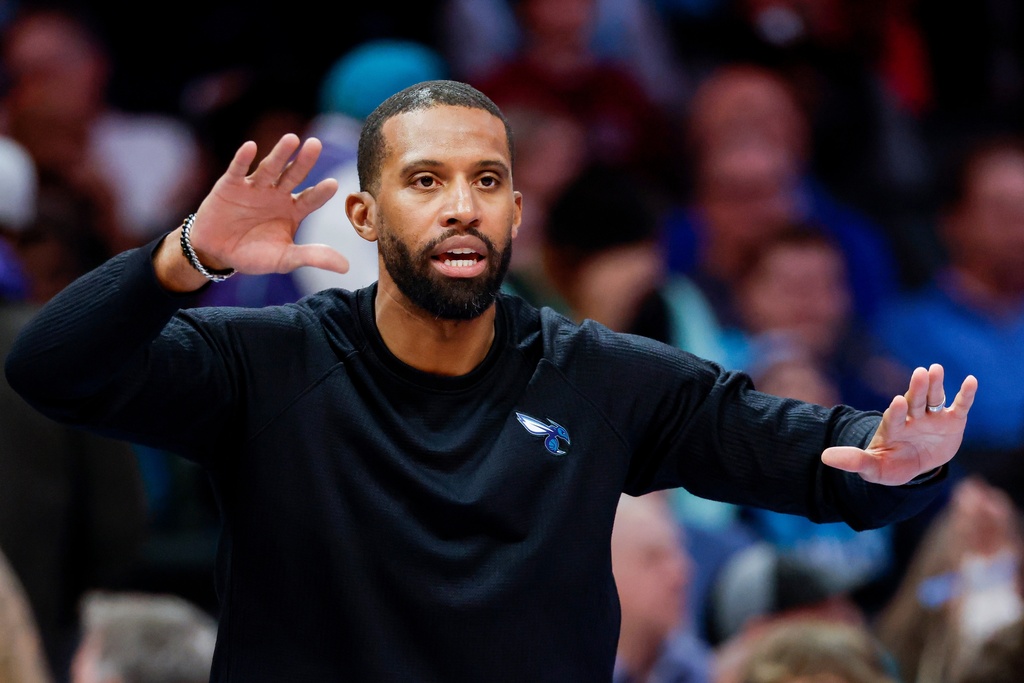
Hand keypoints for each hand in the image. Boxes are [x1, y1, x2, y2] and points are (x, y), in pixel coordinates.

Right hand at [183, 134, 349, 276]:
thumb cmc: (254, 254)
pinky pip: (237, 170)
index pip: (311, 198)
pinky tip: (250, 147)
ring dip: (280, 154)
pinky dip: (243, 159)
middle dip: (304, 161)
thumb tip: (346, 267)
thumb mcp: (285, 259)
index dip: (321, 192)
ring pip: (269, 168)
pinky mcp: (230, 185)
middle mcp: (277, 194)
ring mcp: (255, 187)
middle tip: (316, 144)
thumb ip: (312, 257)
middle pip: (294, 175)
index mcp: (294, 209)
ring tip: (292, 139)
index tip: (333, 184)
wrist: (217, 253)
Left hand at [820, 363, 977, 484]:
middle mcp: (912, 418)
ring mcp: (931, 418)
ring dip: (935, 385)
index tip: (897, 402)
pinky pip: (958, 406)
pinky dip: (965, 395)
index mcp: (892, 428)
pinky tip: (971, 381)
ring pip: (933, 399)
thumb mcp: (872, 467)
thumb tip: (824, 457)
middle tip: (920, 372)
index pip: (894, 418)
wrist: (911, 464)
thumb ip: (853, 460)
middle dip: (916, 389)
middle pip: (914, 401)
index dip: (896, 411)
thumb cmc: (890, 465)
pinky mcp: (950, 421)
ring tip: (936, 369)